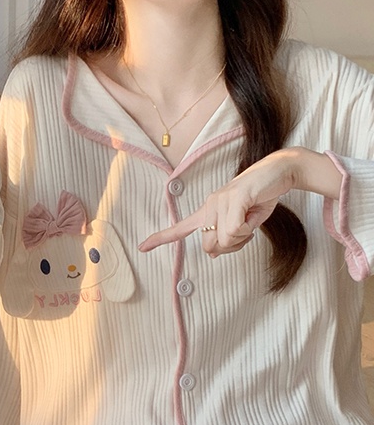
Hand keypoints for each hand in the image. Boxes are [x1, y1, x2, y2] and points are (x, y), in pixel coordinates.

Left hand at [138, 148, 341, 256]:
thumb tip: (214, 253)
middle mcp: (210, 205)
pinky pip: (235, 229)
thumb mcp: (243, 224)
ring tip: (251, 218)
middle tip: (245, 231)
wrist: (281, 171)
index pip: (181, 228)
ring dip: (241, 237)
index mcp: (208, 211)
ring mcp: (221, 200)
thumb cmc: (261, 198)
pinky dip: (249, 228)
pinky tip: (254, 214)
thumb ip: (226, 237)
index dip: (161, 239)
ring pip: (223, 240)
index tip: (142, 247)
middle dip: (229, 247)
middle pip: (209, 246)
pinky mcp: (234, 198)